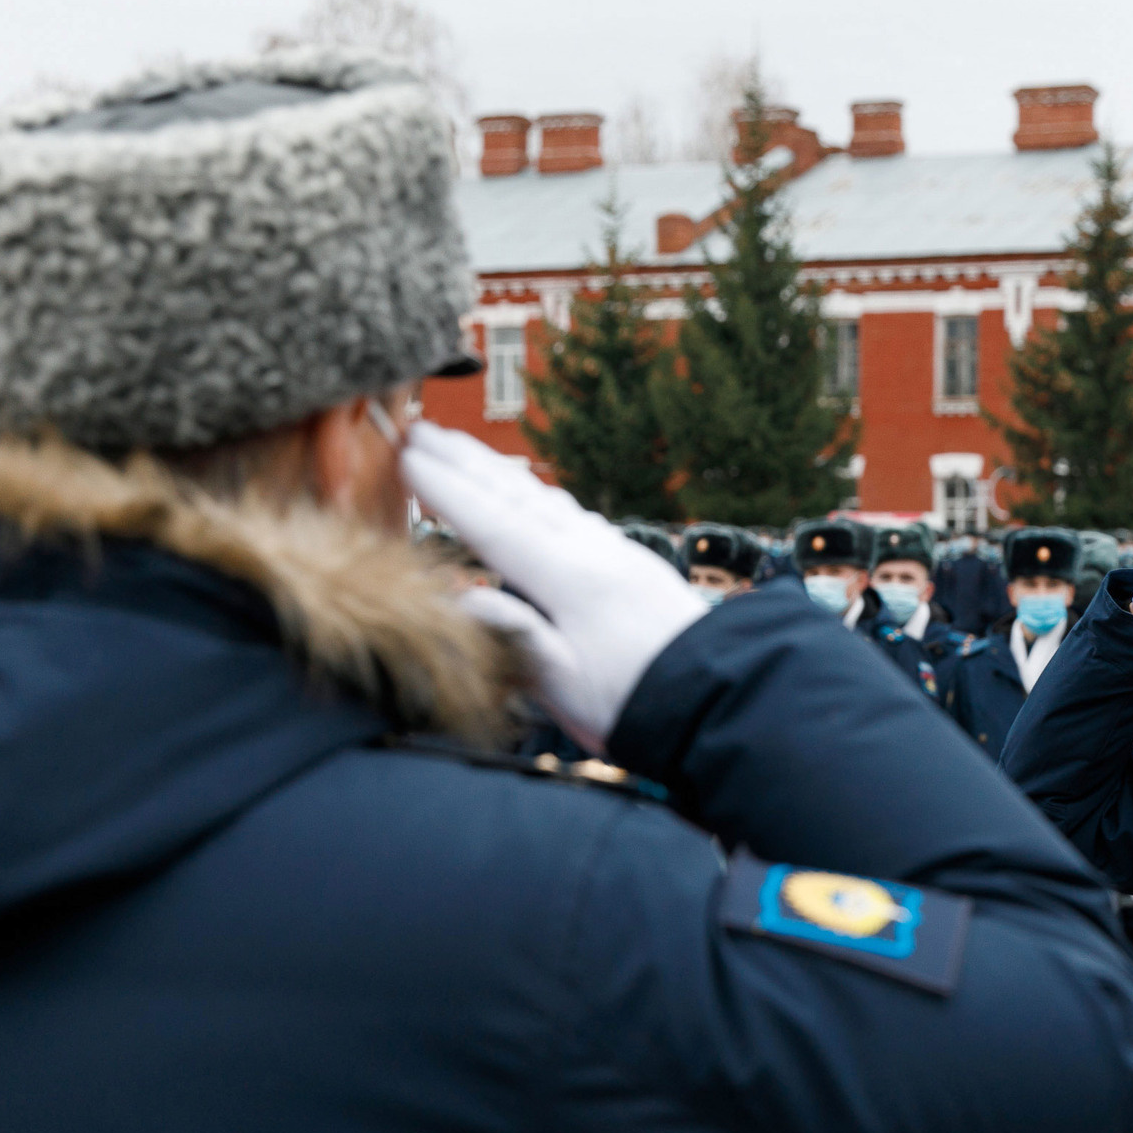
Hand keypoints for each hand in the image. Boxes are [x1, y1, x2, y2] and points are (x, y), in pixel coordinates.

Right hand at [402, 423, 704, 750]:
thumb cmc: (641, 703)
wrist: (725, 698)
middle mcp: (594, 552)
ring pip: (548, 500)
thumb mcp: (566, 684)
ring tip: (464, 453)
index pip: (493, 523)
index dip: (446, 491)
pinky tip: (537, 498)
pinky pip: (577, 516)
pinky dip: (543, 498)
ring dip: (501, 473)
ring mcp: (619, 553)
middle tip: (421, 429)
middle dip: (465, 461)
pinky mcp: (637, 566)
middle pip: (518, 495)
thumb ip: (514, 635)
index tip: (406, 457)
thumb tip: (460, 599)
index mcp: (569, 579)